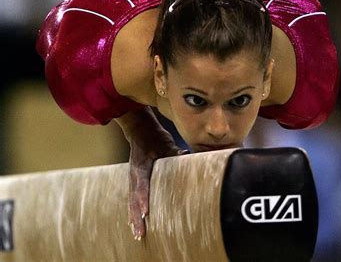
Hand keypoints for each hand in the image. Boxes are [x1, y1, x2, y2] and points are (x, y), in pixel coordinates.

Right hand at [115, 106, 187, 238]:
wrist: (139, 129)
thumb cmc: (154, 136)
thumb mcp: (165, 142)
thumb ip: (173, 152)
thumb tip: (185, 155)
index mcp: (141, 166)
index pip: (142, 186)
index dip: (143, 199)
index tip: (145, 212)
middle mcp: (134, 175)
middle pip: (134, 199)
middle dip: (137, 216)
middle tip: (140, 232)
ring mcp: (132, 178)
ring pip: (131, 202)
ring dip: (134, 217)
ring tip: (137, 233)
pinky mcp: (133, 180)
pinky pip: (131, 199)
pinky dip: (132, 211)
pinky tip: (134, 223)